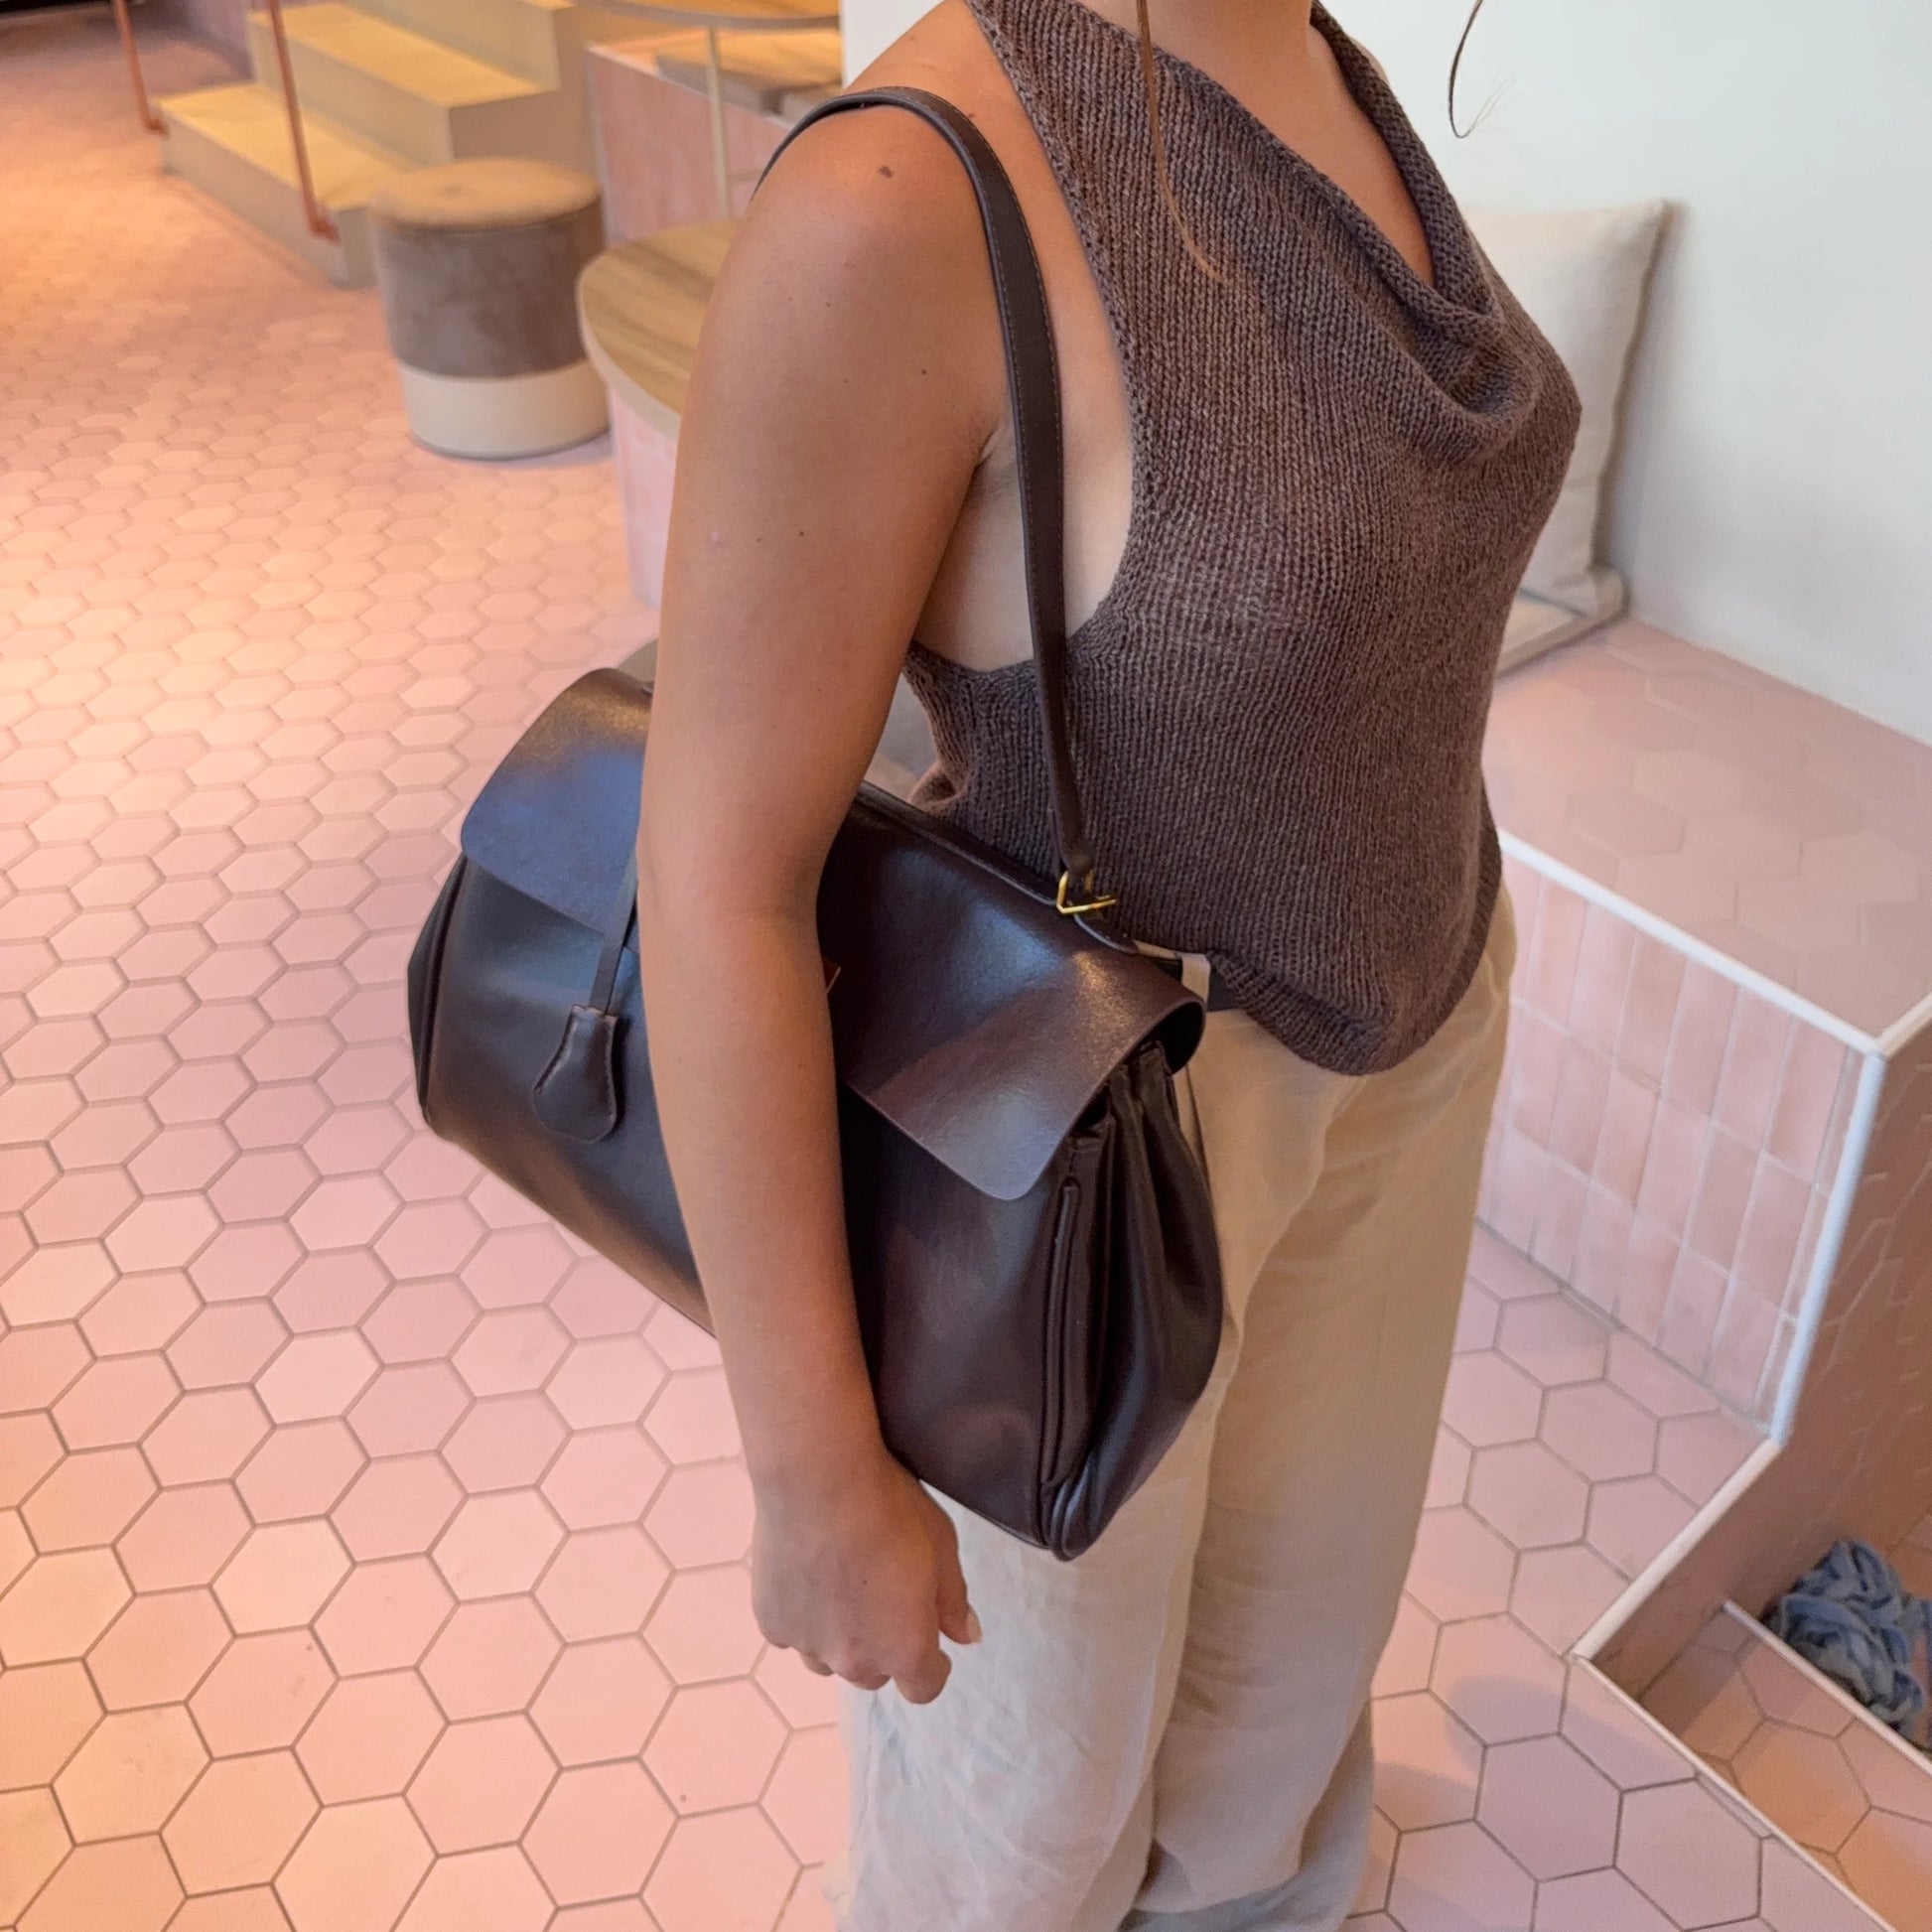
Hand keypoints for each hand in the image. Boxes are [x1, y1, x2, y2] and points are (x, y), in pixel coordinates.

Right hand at [751, 1440, 980, 1703]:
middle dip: (882, 1646)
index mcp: (905, 1649)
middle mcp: (855, 1662)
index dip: (931, 1666)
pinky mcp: (770, 1624)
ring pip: (827, 1659)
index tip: (929, 1634)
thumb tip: (966, 1637)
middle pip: (874, 1674)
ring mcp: (807, 1645)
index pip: (923, 1689)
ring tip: (838, 1586)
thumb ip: (954, 1601)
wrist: (817, 1479)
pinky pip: (793, 1633)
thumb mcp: (942, 1548)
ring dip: (839, 1637)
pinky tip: (805, 1573)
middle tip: (879, 1595)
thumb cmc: (891, 1509)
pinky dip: (803, 1615)